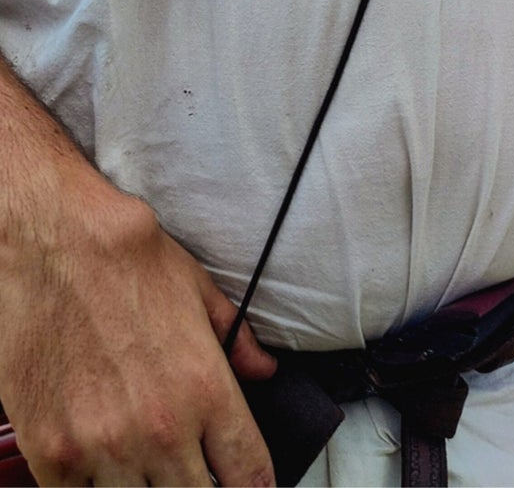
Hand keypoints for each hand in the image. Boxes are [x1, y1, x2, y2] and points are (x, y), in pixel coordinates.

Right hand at [0, 183, 276, 485]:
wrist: (56, 248)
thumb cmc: (127, 262)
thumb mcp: (199, 291)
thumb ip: (236, 340)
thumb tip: (262, 369)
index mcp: (205, 390)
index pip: (247, 472)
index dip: (253, 486)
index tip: (249, 485)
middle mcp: (160, 429)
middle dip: (200, 487)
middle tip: (191, 470)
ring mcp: (103, 448)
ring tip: (143, 466)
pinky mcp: (52, 454)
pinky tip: (99, 469)